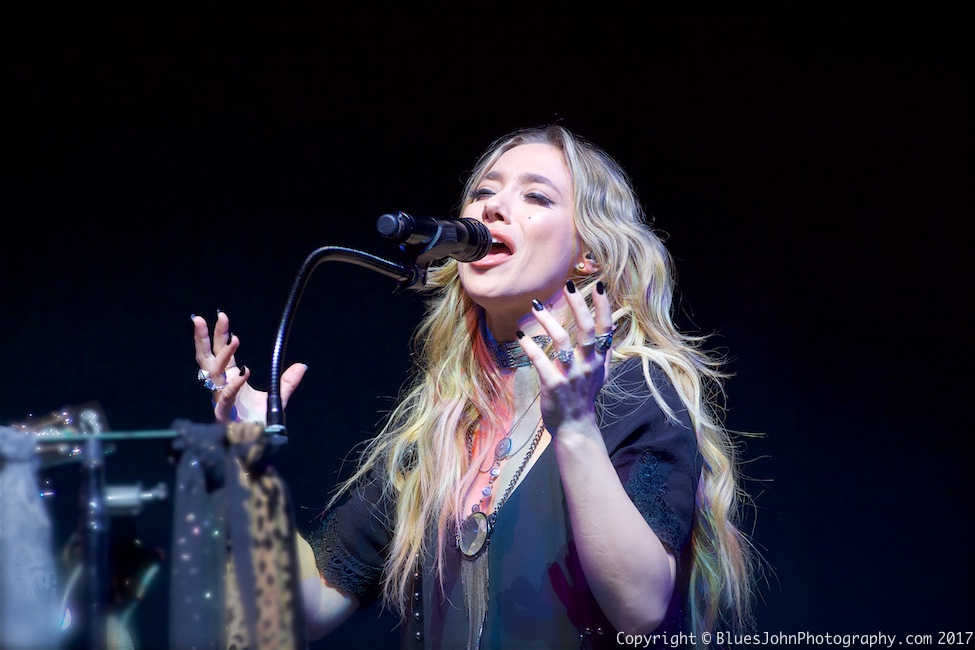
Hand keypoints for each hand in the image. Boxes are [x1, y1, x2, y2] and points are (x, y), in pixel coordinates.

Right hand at [192, 311, 306, 422]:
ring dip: (223, 356)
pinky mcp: (223, 416)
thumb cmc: (261, 422)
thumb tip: (303, 365)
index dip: (219, 335)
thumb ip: (287, 381)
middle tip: (203, 319)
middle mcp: (220, 388)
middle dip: (204, 339)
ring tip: (235, 339)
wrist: (260, 446)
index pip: (219, 353)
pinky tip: (244, 371)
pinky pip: (226, 398)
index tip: (221, 316)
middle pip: (207, 359)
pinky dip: (234, 385)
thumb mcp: (277, 397)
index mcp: (229, 380)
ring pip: (214, 375)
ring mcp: (220, 401)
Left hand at [518, 280, 613, 436]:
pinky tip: (520, 334)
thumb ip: (604, 352)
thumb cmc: (584, 396)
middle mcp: (589, 365)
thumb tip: (610, 329)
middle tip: (567, 284)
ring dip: (548, 320)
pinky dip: (529, 345)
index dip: (603, 306)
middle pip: (585, 329)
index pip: (606, 328)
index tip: (598, 285)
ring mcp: (571, 375)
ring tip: (536, 305)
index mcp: (600, 359)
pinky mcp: (553, 384)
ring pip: (561, 340)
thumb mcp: (601, 374)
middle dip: (578, 304)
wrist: (574, 425)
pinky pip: (540, 359)